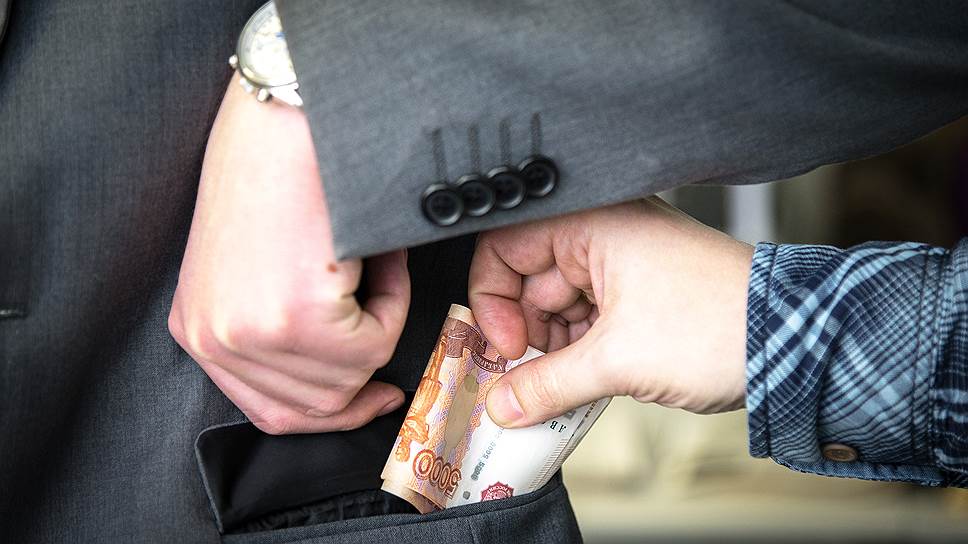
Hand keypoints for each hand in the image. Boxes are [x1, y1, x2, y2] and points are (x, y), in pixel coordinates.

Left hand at [168, 75, 409, 434]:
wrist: (284, 117)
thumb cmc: (274, 175)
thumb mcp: (253, 273)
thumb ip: (281, 337)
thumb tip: (346, 378)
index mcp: (197, 331)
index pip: (271, 413)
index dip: (331, 415)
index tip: (372, 396)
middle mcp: (215, 340)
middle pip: (318, 406)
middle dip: (364, 362)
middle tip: (379, 304)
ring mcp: (253, 333)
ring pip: (353, 375)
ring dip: (380, 320)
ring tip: (368, 264)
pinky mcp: (296, 317)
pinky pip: (375, 343)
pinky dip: (391, 301)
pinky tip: (372, 258)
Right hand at [469, 198, 752, 427]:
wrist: (793, 344)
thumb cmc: (719, 325)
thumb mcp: (617, 361)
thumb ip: (547, 385)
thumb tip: (502, 403)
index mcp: (594, 223)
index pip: (506, 245)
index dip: (494, 297)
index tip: (505, 345)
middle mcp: (605, 235)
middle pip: (530, 280)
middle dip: (525, 333)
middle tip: (522, 378)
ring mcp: (624, 265)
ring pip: (559, 305)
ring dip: (553, 349)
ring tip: (558, 388)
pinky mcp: (640, 294)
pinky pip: (588, 320)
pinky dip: (579, 352)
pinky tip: (582, 383)